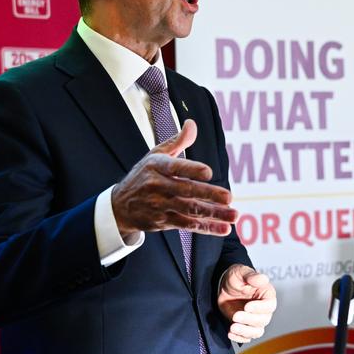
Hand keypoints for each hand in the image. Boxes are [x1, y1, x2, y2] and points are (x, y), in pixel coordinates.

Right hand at [111, 119, 237, 236]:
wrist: (119, 206)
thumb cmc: (143, 176)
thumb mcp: (155, 155)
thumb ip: (177, 141)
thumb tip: (192, 124)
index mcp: (157, 167)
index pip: (176, 167)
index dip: (191, 170)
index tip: (208, 172)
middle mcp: (158, 187)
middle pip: (186, 191)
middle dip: (208, 195)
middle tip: (228, 197)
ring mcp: (161, 206)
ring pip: (190, 210)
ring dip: (214, 214)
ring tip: (234, 214)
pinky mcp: (164, 222)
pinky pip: (188, 225)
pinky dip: (207, 228)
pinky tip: (223, 228)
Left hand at [217, 265, 276, 342]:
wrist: (223, 286)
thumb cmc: (236, 277)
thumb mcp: (241, 272)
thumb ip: (251, 275)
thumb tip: (263, 279)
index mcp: (267, 295)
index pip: (270, 305)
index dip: (259, 308)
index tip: (247, 307)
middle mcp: (263, 309)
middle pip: (263, 320)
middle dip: (249, 320)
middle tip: (235, 316)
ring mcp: (254, 319)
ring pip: (257, 332)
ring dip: (245, 332)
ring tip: (232, 327)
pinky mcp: (245, 326)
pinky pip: (247, 337)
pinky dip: (239, 338)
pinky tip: (230, 333)